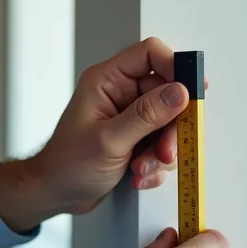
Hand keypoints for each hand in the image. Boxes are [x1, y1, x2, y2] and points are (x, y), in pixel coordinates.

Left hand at [38, 37, 205, 213]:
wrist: (55, 193)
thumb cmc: (67, 165)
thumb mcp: (110, 140)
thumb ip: (147, 115)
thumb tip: (180, 92)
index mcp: (107, 81)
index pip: (150, 54)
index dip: (175, 68)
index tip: (190, 96)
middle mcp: (119, 93)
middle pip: (167, 93)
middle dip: (170, 128)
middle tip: (164, 150)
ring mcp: (128, 116)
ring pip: (168, 123)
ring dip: (161, 151)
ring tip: (141, 167)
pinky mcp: (135, 137)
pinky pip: (161, 143)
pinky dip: (155, 163)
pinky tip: (137, 174)